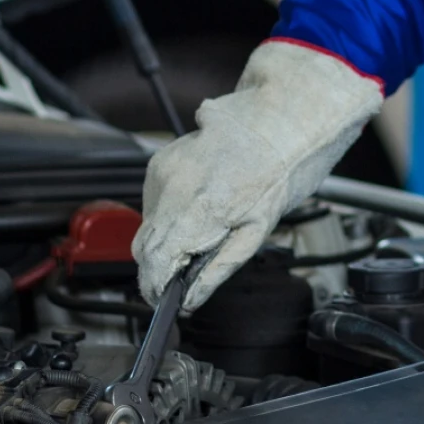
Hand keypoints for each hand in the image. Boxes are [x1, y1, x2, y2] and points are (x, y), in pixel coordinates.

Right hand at [132, 39, 382, 310]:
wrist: (279, 123)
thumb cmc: (275, 174)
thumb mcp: (254, 233)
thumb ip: (216, 270)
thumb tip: (190, 299)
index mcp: (195, 210)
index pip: (153, 262)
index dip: (154, 286)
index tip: (162, 297)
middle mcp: (172, 188)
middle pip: (144, 245)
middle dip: (159, 265)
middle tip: (183, 271)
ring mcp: (164, 170)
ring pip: (148, 220)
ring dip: (166, 234)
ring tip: (203, 225)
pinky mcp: (162, 159)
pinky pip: (155, 197)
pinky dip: (169, 208)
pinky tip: (200, 201)